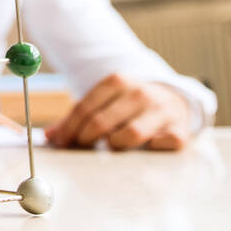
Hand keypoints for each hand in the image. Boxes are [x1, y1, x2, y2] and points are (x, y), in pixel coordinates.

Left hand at [45, 74, 191, 149]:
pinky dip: (150, 149)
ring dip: (116, 144)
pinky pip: (162, 144)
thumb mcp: (105, 102)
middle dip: (86, 138)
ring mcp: (161, 110)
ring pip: (130, 135)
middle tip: (81, 146)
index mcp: (117, 81)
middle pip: (102, 122)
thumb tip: (51, 136)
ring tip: (113, 143)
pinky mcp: (180, 130)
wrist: (173, 100)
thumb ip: (77, 118)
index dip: (69, 129)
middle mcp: (140, 93)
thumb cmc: (129, 107)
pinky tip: (144, 147)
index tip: (60, 142)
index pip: (85, 108)